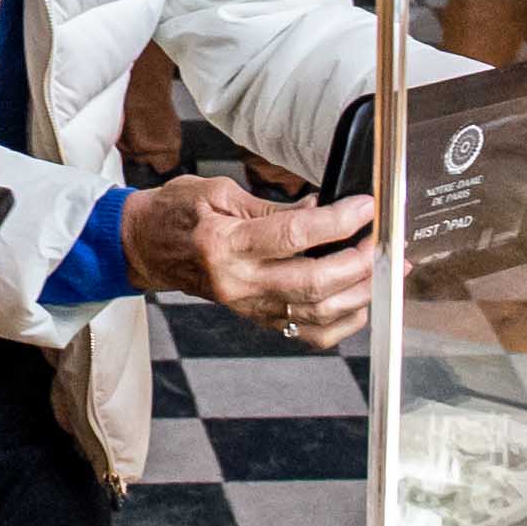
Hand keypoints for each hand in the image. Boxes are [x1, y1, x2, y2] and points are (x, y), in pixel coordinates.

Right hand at [125, 173, 379, 342]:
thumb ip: (273, 206)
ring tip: (383, 270)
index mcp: (226, 243)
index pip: (295, 235)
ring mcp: (248, 306)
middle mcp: (239, 282)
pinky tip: (359, 301)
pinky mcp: (255, 318)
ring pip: (318, 313)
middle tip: (381, 241)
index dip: (338, 220)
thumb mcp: (218, 191)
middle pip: (313, 283)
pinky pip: (307, 333)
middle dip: (359, 262)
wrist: (143, 247)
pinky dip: (342, 323)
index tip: (365, 206)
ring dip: (360, 293)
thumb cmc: (176, 212)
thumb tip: (321, 207)